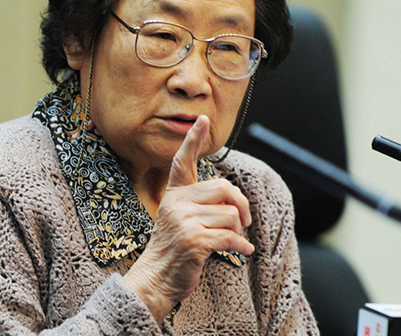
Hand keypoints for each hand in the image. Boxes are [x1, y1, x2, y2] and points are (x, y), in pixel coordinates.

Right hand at [122, 116, 254, 320]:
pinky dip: (241, 246)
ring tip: (230, 242)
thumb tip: (234, 199)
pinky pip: (231, 237)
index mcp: (174, 196)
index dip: (192, 140)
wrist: (156, 280)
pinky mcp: (194, 241)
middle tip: (244, 220)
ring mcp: (184, 222)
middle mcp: (177, 204)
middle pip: (224, 189)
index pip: (182, 162)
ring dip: (238, 231)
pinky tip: (243, 252)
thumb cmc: (173, 251)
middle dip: (241, 205)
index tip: (202, 119)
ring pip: (230, 215)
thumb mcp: (179, 220)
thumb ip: (198, 204)